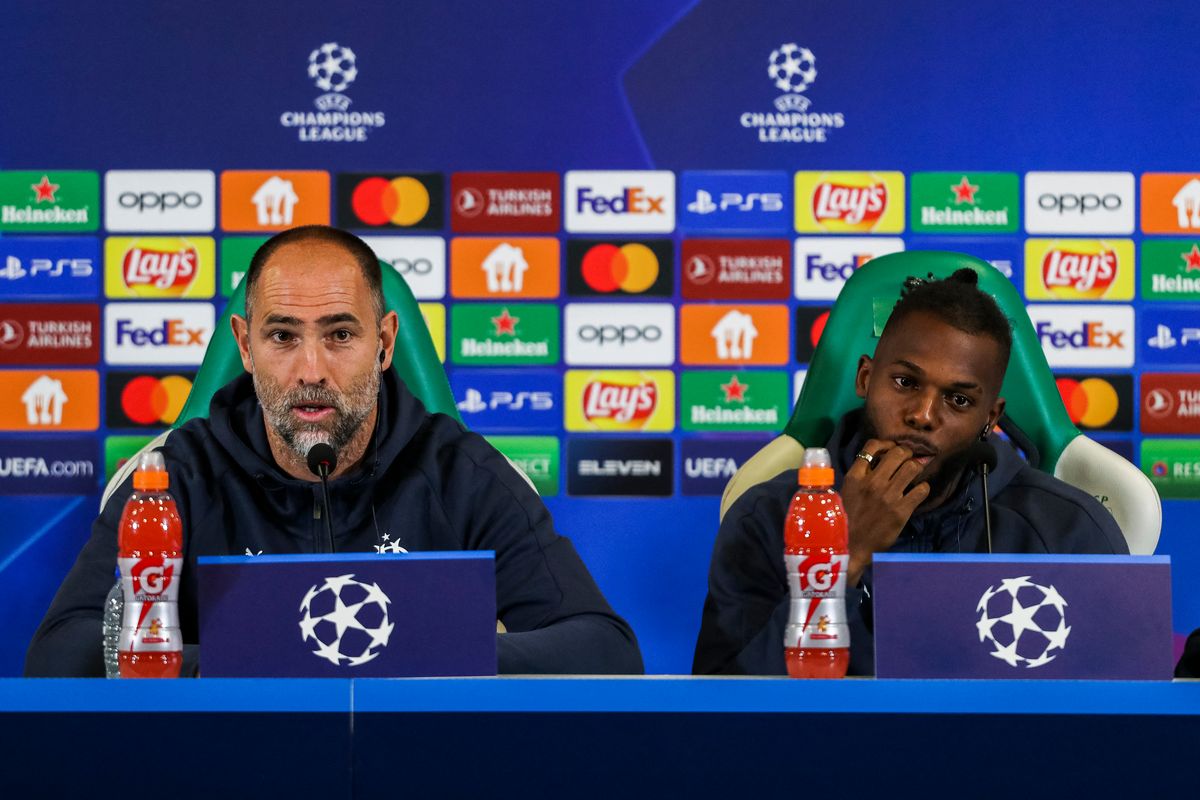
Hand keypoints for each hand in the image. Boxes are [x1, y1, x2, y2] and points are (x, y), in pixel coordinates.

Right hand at [840, 439, 929, 585]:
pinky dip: (923, 488)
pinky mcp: (902, 510)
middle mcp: (872, 482)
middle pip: (897, 453)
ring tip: (914, 474)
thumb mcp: (846, 492)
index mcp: (855, 477)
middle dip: (906, 453)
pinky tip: (918, 492)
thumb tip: (876, 463)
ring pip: (912, 467)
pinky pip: (921, 489)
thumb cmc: (846, 520)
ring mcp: (888, 495)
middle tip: (907, 460)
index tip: (890, 449)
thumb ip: (859, 477)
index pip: (872, 446)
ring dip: (916, 468)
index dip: (886, 443)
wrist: (852, 546)